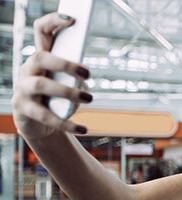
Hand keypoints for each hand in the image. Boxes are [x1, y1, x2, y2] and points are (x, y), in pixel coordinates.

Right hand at [11, 13, 91, 138]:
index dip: (53, 21)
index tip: (72, 19)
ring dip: (68, 92)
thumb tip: (85, 73)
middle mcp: (28, 68)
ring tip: (89, 99)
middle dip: (66, 63)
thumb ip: (74, 73)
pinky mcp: (23, 109)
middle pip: (41, 57)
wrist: (40, 124)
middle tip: (89, 73)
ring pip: (41, 84)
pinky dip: (67, 123)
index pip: (41, 31)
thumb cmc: (57, 98)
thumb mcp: (66, 82)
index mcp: (41, 57)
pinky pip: (45, 115)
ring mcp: (23, 88)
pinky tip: (83, 127)